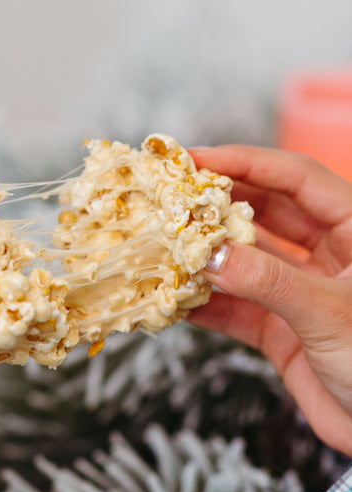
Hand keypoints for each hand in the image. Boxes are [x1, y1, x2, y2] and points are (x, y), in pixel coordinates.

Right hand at [189, 145, 351, 456]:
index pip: (295, 177)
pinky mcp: (283, 332)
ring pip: (244, 260)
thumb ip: (268, 282)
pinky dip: (205, 306)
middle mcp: (328, 254)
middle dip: (216, 204)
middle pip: (264, 211)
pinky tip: (174, 300)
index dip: (244, 162)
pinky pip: (235, 309)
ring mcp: (301, 292)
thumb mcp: (330, 314)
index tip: (193, 159)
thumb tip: (210, 255)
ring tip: (161, 246)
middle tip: (168, 199)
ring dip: (205, 256)